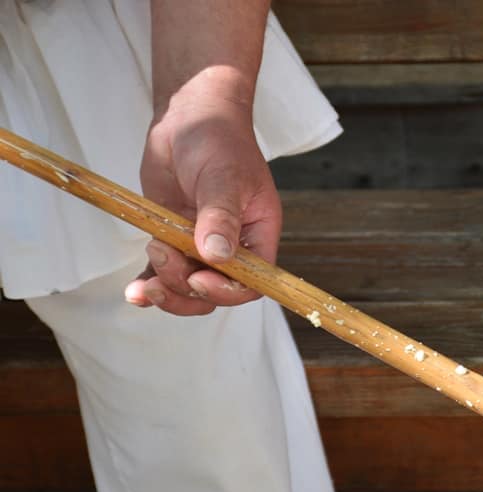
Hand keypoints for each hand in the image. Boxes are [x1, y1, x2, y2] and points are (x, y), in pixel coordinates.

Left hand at [124, 89, 281, 315]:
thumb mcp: (224, 176)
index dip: (226, 290)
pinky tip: (134, 291)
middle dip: (187, 287)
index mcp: (257, 236)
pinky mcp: (172, 239)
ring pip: (186, 287)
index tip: (199, 278)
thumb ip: (220, 216)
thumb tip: (217, 256)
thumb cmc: (219, 140)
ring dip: (165, 284)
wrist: (190, 117)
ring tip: (151, 251)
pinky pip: (162, 273)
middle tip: (163, 259)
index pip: (252, 282)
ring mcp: (199, 245)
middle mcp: (233, 248)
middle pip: (215, 292)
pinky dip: (148, 284)